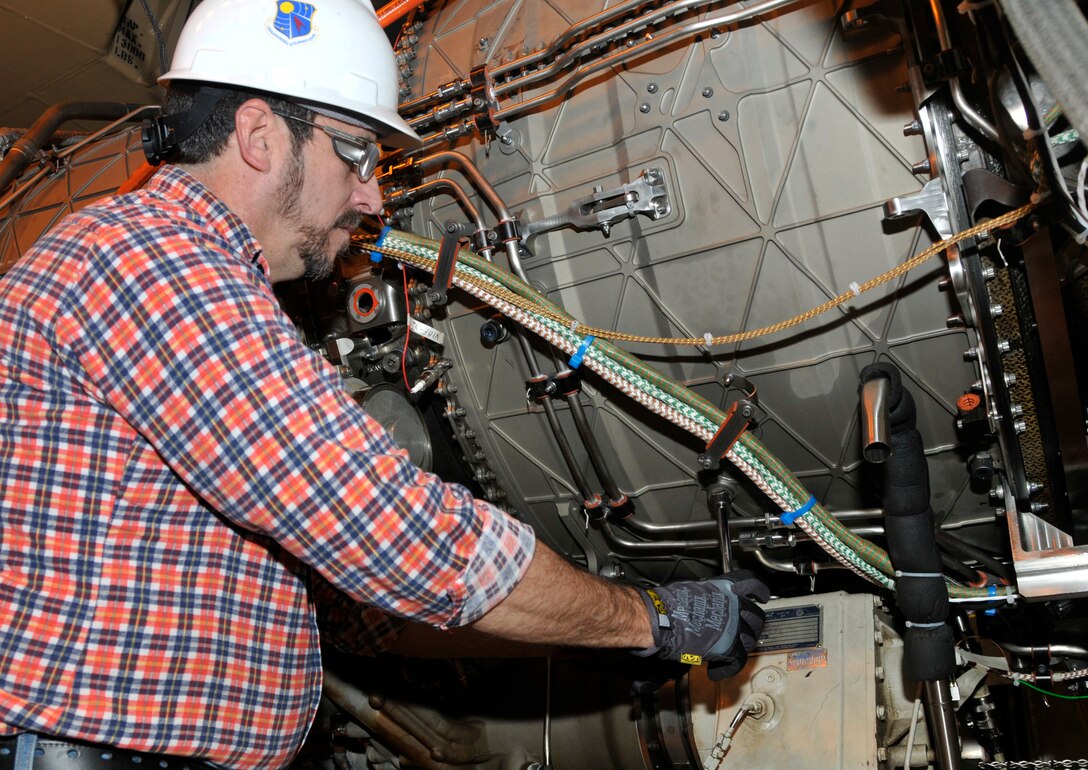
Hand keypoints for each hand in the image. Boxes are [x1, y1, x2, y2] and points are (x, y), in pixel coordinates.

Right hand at [635, 570, 768, 679]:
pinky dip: (727, 669)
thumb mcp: (692, 590)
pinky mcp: (728, 647)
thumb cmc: (669, 603)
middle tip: (744, 631)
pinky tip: (716, 672)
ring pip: (750, 639)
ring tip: (731, 652)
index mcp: (724, 588)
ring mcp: (733, 626)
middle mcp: (733, 605)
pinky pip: (737, 661)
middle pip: (756, 616)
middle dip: (752, 625)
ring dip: (742, 646)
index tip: (762, 596)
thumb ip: (708, 596)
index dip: (760, 591)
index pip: (752, 584)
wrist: (662, 618)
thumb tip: (706, 604)